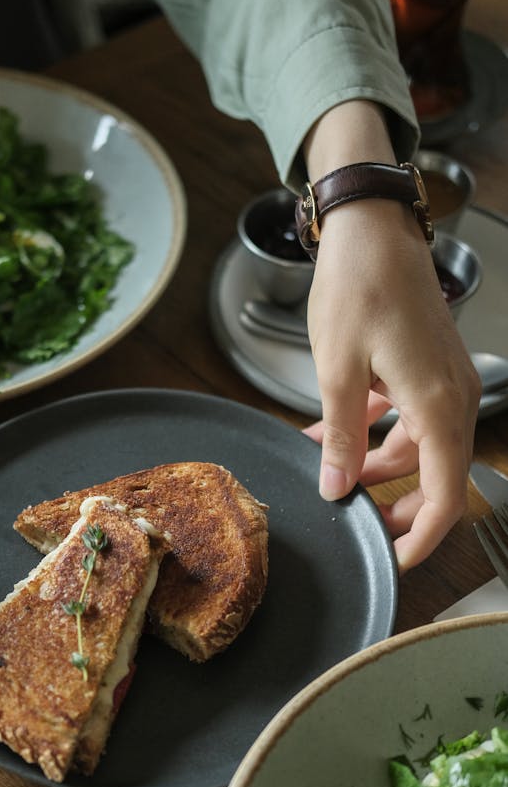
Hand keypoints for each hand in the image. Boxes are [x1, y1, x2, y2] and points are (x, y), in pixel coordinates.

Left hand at [303, 198, 479, 571]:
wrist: (371, 227)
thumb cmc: (359, 286)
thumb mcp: (337, 371)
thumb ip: (342, 437)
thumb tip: (338, 488)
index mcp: (438, 405)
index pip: (446, 494)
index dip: (422, 537)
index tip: (395, 559)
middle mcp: (452, 396)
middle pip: (437, 475)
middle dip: (398, 503)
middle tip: (361, 521)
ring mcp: (442, 379)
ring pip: (420, 446)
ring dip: (379, 464)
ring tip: (334, 473)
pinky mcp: (426, 364)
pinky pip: (408, 414)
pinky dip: (376, 428)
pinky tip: (334, 431)